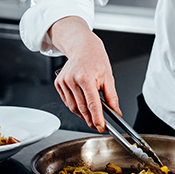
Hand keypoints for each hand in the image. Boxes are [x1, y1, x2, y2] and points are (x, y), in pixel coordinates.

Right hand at [49, 16, 119, 131]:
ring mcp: (64, 82)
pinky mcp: (58, 84)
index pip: (92, 104)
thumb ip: (112, 96)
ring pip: (73, 107)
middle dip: (90, 119)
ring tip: (91, 116)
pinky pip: (67, 102)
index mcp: (86, 78)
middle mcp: (72, 80)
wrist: (82, 47)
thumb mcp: (108, 76)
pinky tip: (82, 106)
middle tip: (98, 125)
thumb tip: (116, 111)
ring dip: (83, 115)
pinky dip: (75, 107)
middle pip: (82, 108)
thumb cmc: (96, 59)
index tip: (101, 127)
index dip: (97, 118)